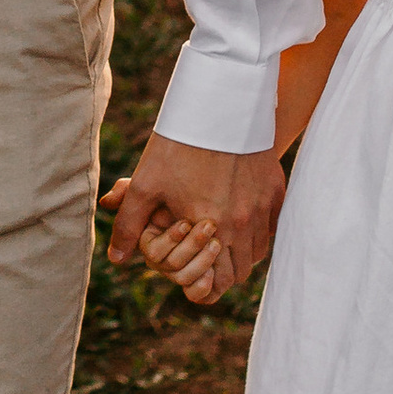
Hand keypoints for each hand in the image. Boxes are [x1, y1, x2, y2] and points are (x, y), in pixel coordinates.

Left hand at [105, 135, 284, 292]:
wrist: (218, 104)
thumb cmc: (177, 145)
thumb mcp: (144, 184)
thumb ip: (129, 226)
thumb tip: (116, 260)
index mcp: (212, 227)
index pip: (217, 280)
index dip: (207, 288)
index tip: (196, 283)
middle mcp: (243, 222)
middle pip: (241, 272)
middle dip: (223, 274)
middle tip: (206, 264)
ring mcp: (263, 206)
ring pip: (258, 252)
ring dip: (240, 255)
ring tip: (220, 244)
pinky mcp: (276, 189)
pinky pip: (272, 227)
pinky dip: (258, 233)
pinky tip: (240, 222)